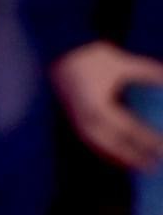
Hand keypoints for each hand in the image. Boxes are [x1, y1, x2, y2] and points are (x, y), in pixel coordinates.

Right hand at [50, 42, 162, 171]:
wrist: (60, 49)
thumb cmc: (92, 56)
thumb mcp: (122, 63)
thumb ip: (148, 72)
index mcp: (100, 108)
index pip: (129, 130)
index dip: (148, 140)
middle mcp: (88, 120)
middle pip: (116, 146)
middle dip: (136, 157)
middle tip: (156, 165)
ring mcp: (78, 122)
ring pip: (102, 148)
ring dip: (121, 158)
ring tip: (139, 165)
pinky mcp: (73, 120)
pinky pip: (92, 143)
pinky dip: (106, 151)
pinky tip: (116, 155)